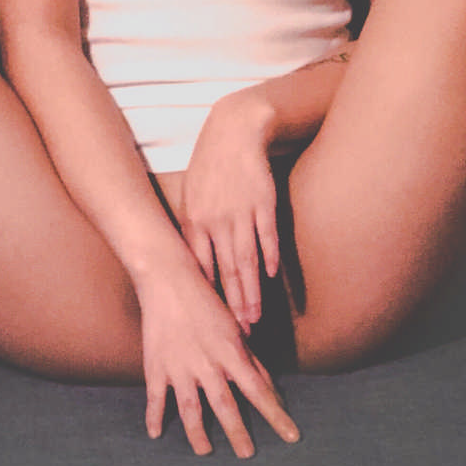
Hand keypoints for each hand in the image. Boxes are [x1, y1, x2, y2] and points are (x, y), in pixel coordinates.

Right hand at [137, 262, 300, 456]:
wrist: (168, 278)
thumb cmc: (206, 301)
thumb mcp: (234, 328)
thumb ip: (250, 360)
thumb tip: (267, 387)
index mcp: (231, 353)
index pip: (260, 392)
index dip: (277, 416)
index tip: (291, 437)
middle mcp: (207, 364)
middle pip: (226, 407)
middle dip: (238, 433)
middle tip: (248, 455)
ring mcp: (179, 367)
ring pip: (190, 410)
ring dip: (199, 434)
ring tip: (206, 451)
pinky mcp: (155, 366)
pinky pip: (155, 398)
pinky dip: (154, 417)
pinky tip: (155, 435)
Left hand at [179, 92, 281, 330]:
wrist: (234, 131)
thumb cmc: (211, 168)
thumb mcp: (192, 197)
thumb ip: (194, 232)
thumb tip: (194, 268)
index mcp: (194, 221)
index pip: (200, 269)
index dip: (208, 298)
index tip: (212, 323)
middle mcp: (215, 220)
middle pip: (224, 271)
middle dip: (232, 305)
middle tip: (239, 333)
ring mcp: (240, 211)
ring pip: (246, 259)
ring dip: (252, 290)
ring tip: (256, 317)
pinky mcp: (263, 201)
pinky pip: (267, 234)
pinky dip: (271, 255)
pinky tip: (273, 275)